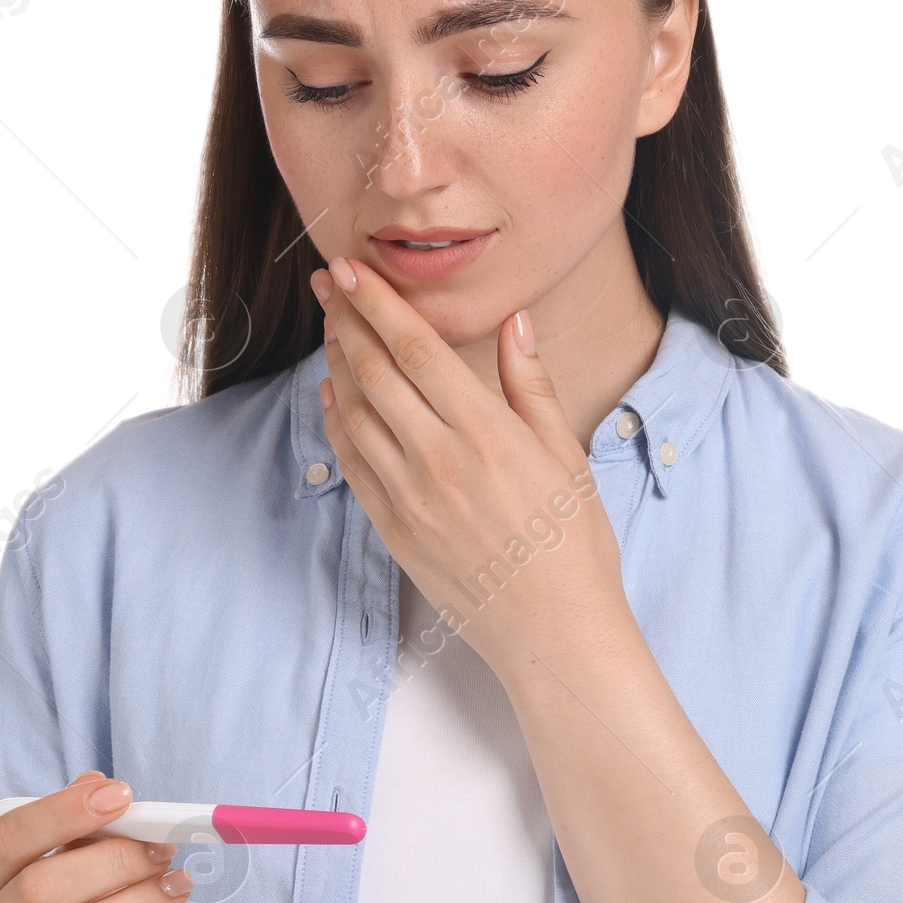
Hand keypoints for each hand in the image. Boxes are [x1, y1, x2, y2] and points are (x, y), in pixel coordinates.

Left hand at [311, 258, 631, 679]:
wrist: (555, 632)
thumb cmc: (573, 544)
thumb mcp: (565, 455)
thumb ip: (530, 385)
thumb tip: (515, 322)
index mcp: (485, 433)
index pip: (416, 350)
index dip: (378, 303)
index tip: (352, 270)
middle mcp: (439, 460)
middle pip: (374, 372)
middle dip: (346, 320)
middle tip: (328, 284)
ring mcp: (409, 498)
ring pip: (353, 414)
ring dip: (337, 365)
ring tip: (333, 330)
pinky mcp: (393, 531)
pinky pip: (352, 464)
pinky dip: (336, 423)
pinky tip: (335, 396)